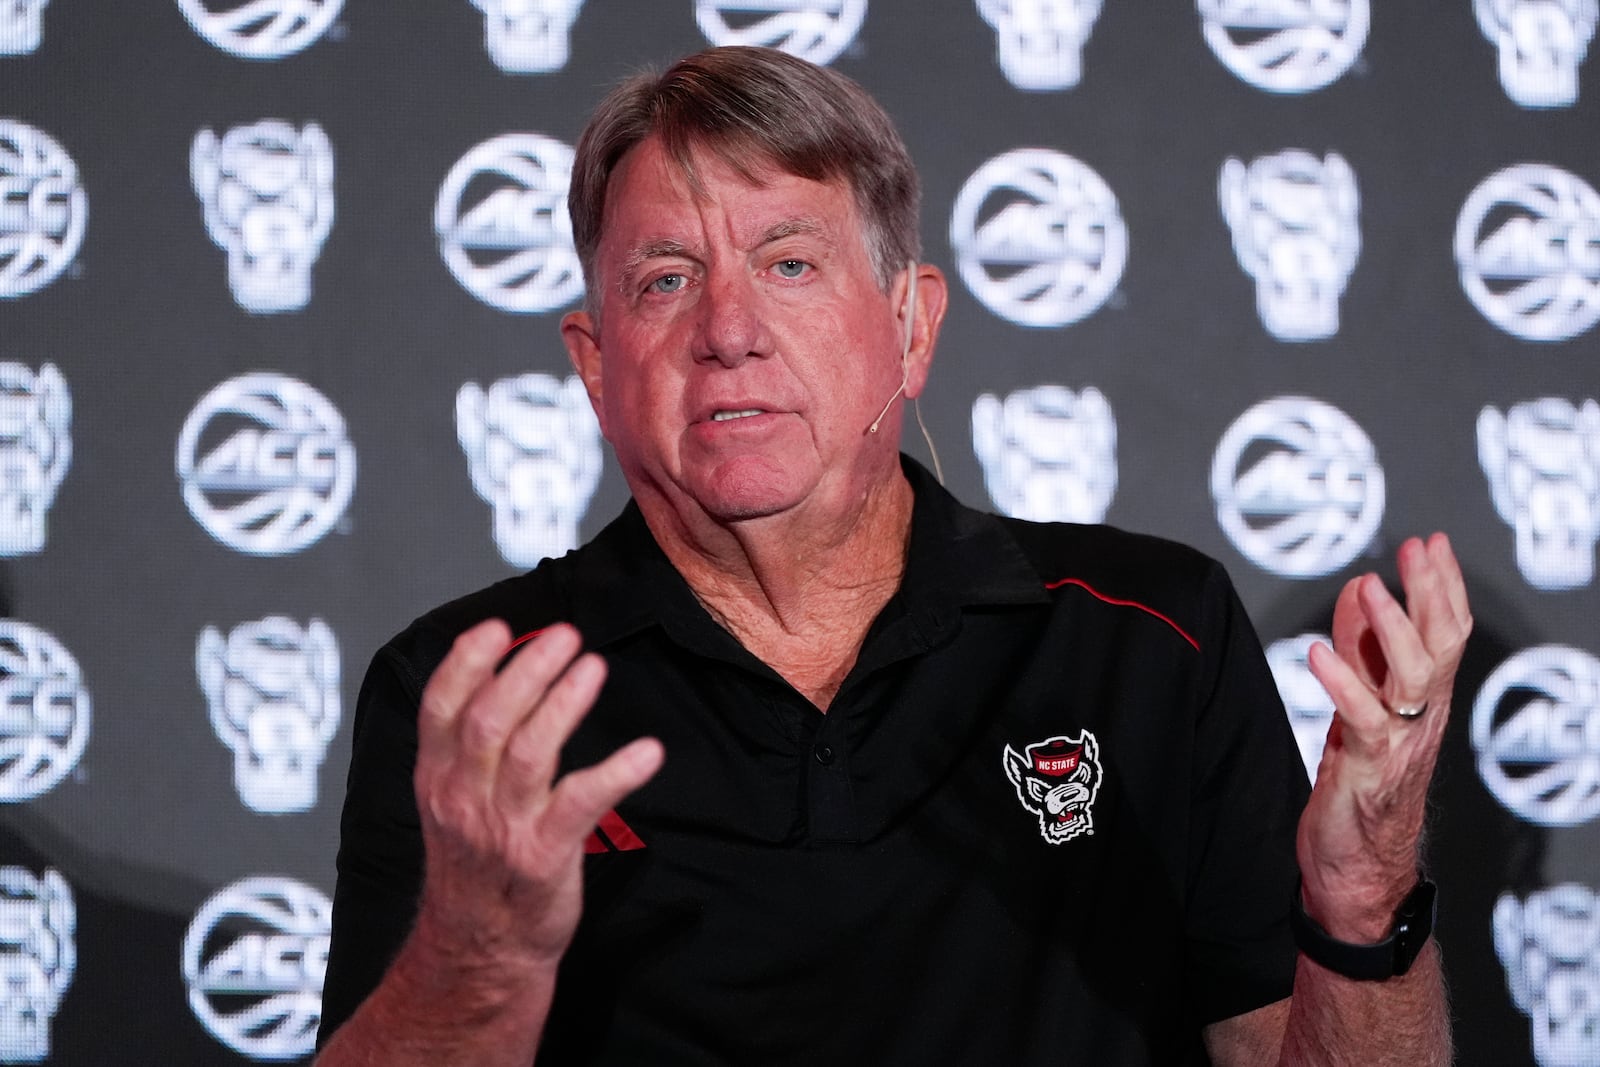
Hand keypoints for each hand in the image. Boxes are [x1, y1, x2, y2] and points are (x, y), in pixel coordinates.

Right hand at [409, 619, 663, 972]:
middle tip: (564, 635)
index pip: (441, 708)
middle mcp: (464, 798)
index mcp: (437, 780)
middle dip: (527, 669)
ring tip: (594, 668)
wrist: (480, 953)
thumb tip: (498, 675)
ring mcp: (503, 828)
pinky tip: (648, 752)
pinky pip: (583, 803)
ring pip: (530, 752)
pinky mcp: (544, 856)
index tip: (498, 628)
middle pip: (490, 719)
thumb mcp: (450, 804)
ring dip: (565, 703)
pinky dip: (617, 772)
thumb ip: (464, 747)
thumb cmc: (476, 869)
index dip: (466, 662)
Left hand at [1297, 534, 1471, 940]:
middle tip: (1418, 549)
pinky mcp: (1367, 772)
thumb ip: (1359, 649)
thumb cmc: (1359, 784)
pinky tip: (1317, 654)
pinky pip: (1362, 723)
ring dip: (1391, 630)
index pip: (1446, 634)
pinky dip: (1342, 685)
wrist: (1357, 870)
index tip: (1431, 542)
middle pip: (1441, 647)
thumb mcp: (1358, 704)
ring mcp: (1398, 745)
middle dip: (1432, 593)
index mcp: (1422, 701)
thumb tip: (1357, 589)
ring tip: (1369, 587)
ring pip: (1413, 679)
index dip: (1441, 587)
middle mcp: (1420, 719)